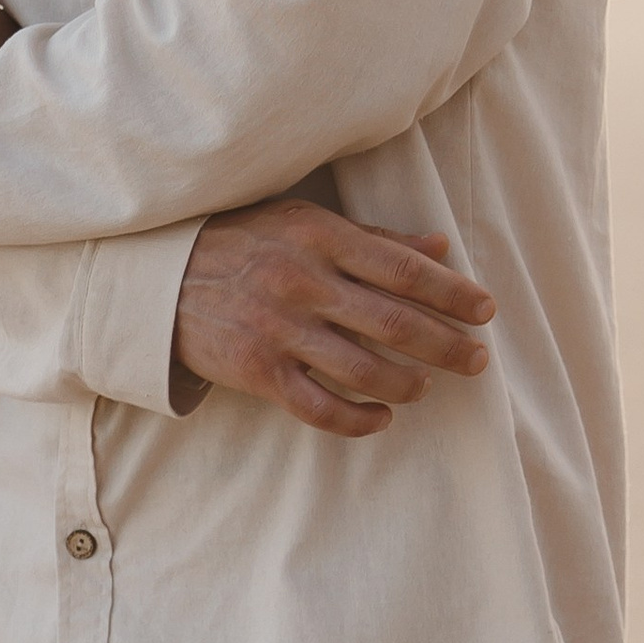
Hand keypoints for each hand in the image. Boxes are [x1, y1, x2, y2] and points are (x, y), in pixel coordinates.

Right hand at [173, 198, 494, 438]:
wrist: (157, 281)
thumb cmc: (239, 244)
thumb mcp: (301, 222)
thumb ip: (371, 239)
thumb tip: (438, 249)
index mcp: (319, 237)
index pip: (403, 270)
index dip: (452, 293)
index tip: (485, 310)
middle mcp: (302, 283)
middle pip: (395, 322)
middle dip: (447, 345)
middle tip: (477, 360)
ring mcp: (279, 331)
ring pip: (365, 370)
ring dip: (407, 383)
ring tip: (425, 385)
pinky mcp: (258, 372)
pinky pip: (320, 408)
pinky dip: (359, 420)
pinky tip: (381, 418)